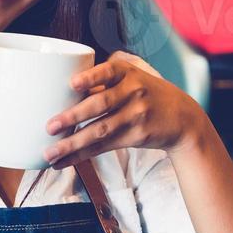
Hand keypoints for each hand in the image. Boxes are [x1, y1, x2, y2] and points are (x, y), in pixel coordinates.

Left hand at [42, 51, 201, 168]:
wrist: (183, 119)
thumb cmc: (147, 94)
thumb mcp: (132, 79)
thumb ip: (102, 83)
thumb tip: (59, 91)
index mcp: (126, 72)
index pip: (107, 72)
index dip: (90, 78)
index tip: (73, 84)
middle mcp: (133, 91)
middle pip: (100, 104)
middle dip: (73, 116)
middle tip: (50, 126)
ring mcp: (136, 114)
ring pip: (100, 130)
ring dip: (72, 144)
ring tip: (50, 153)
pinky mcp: (136, 136)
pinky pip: (104, 147)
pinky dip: (81, 155)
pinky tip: (63, 161)